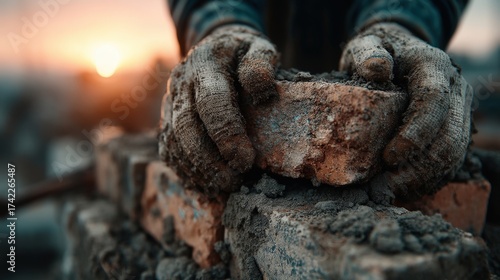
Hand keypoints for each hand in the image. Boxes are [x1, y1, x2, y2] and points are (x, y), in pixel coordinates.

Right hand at [159, 25, 278, 193]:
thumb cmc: (242, 54)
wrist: (212, 48)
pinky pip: (168, 150)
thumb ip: (260, 64)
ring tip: (224, 187)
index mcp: (205, 65)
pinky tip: (206, 184)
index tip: (245, 160)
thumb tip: (261, 91)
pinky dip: (185, 170)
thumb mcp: (257, 48)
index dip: (226, 134)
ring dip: (197, 170)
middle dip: (209, 161)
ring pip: (173, 143)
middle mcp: (181, 85)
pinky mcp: (167, 119)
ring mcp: (170, 103)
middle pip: (186, 128)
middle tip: (234, 182)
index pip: (212, 102)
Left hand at [340, 23, 472, 200]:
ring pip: (454, 153)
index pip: (434, 101)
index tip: (389, 158)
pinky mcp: (454, 127)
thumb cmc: (378, 50)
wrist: (399, 49)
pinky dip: (429, 178)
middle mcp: (454, 89)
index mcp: (433, 66)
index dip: (416, 133)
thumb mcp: (367, 44)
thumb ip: (368, 53)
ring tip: (390, 192)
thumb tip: (377, 69)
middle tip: (385, 186)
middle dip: (419, 167)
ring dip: (423, 178)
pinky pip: (450, 159)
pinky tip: (404, 189)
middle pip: (449, 135)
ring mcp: (458, 110)